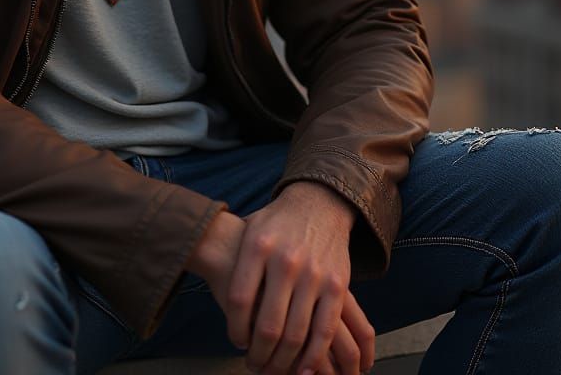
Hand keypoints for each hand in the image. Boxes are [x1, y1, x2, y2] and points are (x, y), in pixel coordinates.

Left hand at [187, 182, 374, 374]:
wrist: (318, 202)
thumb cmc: (276, 224)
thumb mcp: (250, 230)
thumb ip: (238, 266)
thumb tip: (223, 310)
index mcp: (258, 245)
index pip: (239, 299)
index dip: (235, 329)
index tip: (237, 342)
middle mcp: (286, 260)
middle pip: (267, 324)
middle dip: (258, 355)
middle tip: (253, 365)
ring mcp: (314, 273)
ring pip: (296, 333)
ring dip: (282, 361)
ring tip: (272, 370)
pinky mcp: (337, 285)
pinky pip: (325, 329)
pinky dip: (313, 356)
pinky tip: (301, 370)